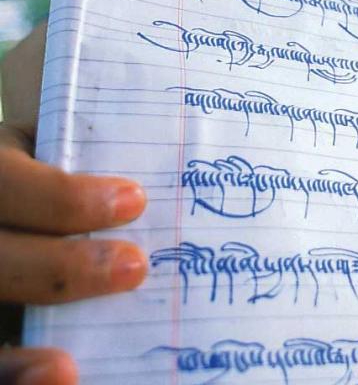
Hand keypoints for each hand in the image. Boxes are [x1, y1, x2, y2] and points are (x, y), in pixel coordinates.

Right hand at [0, 24, 147, 384]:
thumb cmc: (67, 168)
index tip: (135, 200)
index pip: (7, 183)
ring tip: (68, 366)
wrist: (36, 206)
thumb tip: (188, 147)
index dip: (60, 198)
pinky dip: (15, 375)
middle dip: (59, 268)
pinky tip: (59, 377)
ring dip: (16, 349)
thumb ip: (100, 149)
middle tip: (135, 267)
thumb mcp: (66, 148)